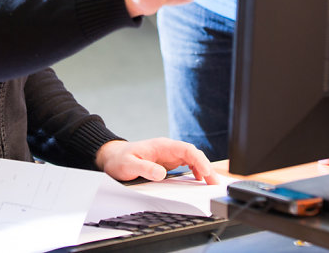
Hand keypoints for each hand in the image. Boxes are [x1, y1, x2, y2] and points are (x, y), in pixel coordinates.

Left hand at [95, 138, 217, 184]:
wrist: (113, 157)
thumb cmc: (120, 159)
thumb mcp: (129, 165)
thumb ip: (145, 168)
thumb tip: (162, 174)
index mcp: (162, 146)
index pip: (186, 149)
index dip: (199, 160)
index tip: (206, 172)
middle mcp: (168, 149)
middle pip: (193, 154)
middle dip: (206, 166)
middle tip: (214, 183)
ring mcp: (169, 155)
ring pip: (192, 159)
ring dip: (203, 169)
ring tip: (211, 183)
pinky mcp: (168, 163)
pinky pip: (187, 164)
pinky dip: (195, 170)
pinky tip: (199, 179)